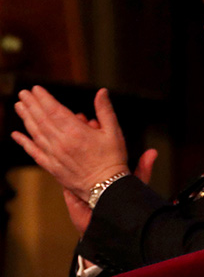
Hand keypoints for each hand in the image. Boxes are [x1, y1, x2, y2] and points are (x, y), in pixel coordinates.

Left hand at [12, 87, 129, 200]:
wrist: (107, 186)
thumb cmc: (113, 159)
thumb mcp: (113, 132)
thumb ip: (105, 110)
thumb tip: (102, 92)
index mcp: (76, 132)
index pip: (54, 110)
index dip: (44, 98)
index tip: (35, 89)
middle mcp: (61, 142)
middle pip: (42, 119)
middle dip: (31, 105)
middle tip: (23, 94)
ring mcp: (54, 155)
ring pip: (35, 133)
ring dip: (26, 118)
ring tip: (19, 106)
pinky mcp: (51, 167)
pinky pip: (34, 152)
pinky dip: (24, 143)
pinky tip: (16, 135)